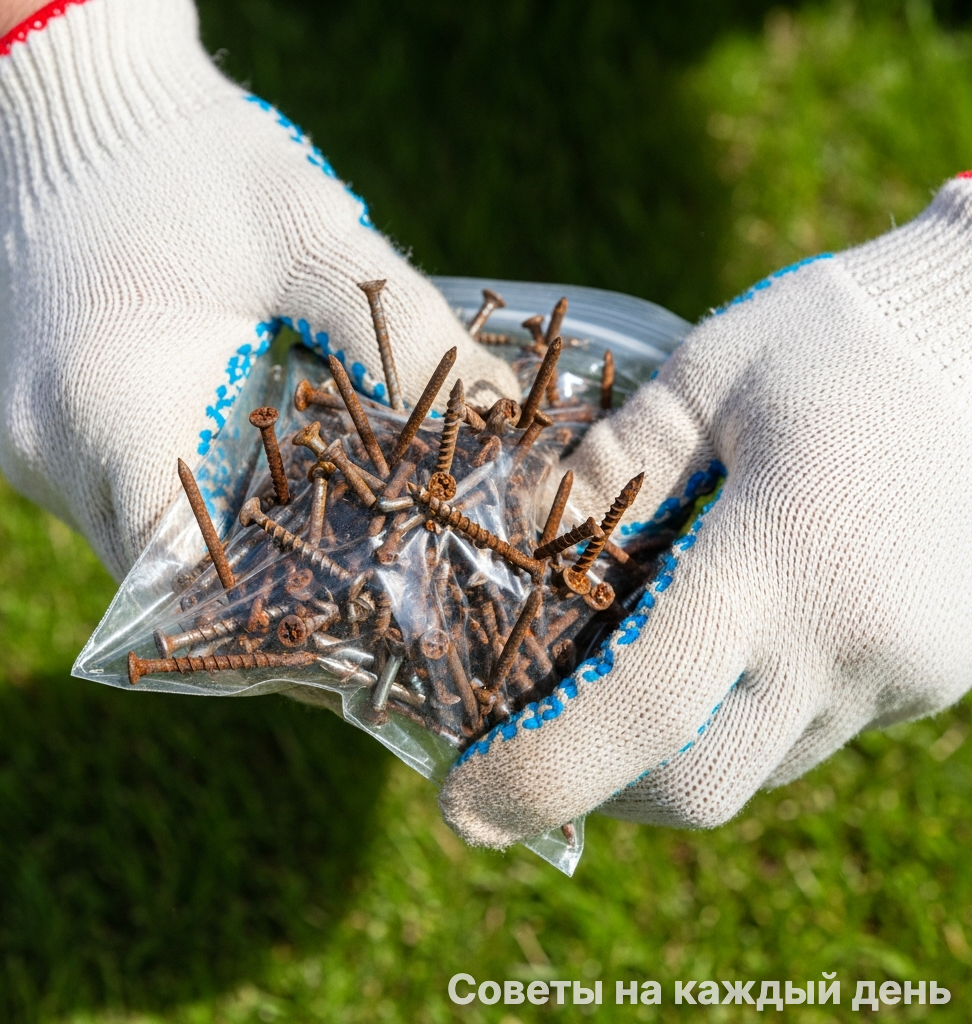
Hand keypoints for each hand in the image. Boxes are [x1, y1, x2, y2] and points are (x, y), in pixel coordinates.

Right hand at [0, 0, 516, 578]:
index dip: (284, 611)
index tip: (371, 614)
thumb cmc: (194, 163)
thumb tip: (506, 417)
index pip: (194, 575)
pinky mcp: (57, 441)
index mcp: (110, 409)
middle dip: (277, 596)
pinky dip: (207, 515)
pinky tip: (274, 492)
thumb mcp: (309, 234)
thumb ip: (401, 331)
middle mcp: (58, 457)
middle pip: (177, 583)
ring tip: (339, 547)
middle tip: (375, 592)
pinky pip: (135, 510)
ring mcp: (46, 455)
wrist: (79, 114)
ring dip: (243, 556)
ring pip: (155, 555)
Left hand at [441, 178, 971, 847]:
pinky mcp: (934, 673)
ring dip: (674, 749)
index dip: (540, 774)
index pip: (641, 709)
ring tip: (623, 684)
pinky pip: (813, 730)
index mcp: (782, 559)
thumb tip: (523, 530)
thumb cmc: (842, 337)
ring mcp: (906, 672)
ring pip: (758, 765)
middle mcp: (852, 644)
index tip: (467, 809)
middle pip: (699, 782)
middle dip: (600, 784)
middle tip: (537, 742)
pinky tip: (724, 644)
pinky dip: (744, 716)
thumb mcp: (707, 372)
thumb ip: (608, 462)